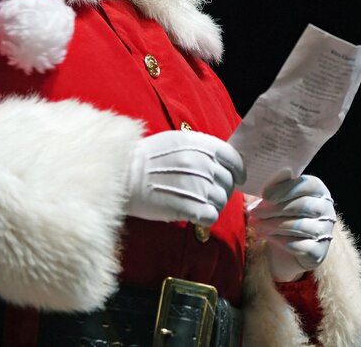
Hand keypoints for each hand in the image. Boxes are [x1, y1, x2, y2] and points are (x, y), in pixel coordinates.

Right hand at [125, 130, 245, 225]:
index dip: (238, 170)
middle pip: (228, 181)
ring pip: (222, 200)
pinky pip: (212, 216)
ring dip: (214, 205)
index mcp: (200, 145)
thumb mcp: (175, 141)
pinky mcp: (188, 208)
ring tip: (200, 205)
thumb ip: (199, 148)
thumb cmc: (145, 158)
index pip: (232, 158)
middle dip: (223, 189)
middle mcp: (202, 164)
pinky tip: (197, 215)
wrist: (122, 175)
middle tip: (210, 195)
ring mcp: (197, 186)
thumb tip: (219, 161)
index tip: (238, 177)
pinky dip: (207, 218)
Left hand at [248, 174, 335, 281]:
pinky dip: (278, 241)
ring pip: (299, 225)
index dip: (285, 189)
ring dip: (272, 224)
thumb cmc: (284, 216)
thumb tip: (269, 183)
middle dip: (273, 209)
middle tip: (252, 211)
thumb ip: (276, 188)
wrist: (290, 250)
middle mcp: (327, 209)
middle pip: (302, 205)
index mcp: (319, 190)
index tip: (264, 195)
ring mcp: (325, 231)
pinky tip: (264, 236)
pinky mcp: (319, 252)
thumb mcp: (280, 199)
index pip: (307, 185)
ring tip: (254, 223)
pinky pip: (298, 245)